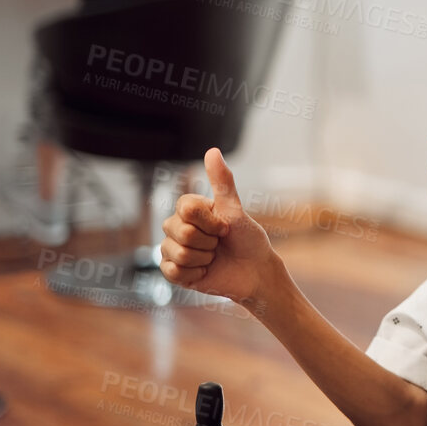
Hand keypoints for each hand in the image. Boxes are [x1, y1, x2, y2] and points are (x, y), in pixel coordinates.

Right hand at [159, 147, 275, 305]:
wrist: (254, 272)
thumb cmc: (247, 239)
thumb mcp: (235, 210)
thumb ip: (222, 182)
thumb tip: (213, 151)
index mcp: (190, 210)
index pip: (186, 209)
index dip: (210, 222)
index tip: (225, 227)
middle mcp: (177, 227)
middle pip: (180, 231)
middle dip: (208, 241)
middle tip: (219, 244)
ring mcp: (173, 249)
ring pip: (177, 253)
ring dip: (203, 259)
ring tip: (213, 258)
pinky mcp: (174, 272)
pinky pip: (172, 272)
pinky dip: (194, 274)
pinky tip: (204, 271)